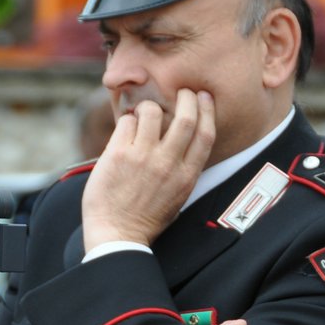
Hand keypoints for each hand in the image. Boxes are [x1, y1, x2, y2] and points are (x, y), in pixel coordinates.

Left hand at [82, 89, 215, 250]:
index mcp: (186, 176)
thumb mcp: (178, 197)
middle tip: (181, 91)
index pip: (205, 134)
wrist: (117, 234)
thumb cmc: (147, 218)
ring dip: (149, 107)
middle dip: (185, 97)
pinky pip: (127, 122)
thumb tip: (182, 141)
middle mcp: (168, 164)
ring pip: (152, 111)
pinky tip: (126, 130)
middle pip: (185, 117)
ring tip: (144, 114)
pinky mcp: (119, 154)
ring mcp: (143, 157)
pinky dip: (128, 120)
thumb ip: (183, 170)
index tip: (204, 97)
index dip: (207, 110)